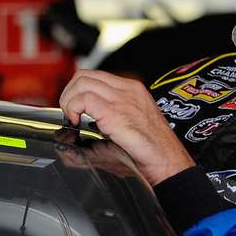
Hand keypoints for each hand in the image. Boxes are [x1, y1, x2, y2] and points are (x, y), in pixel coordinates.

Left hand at [59, 70, 194, 184]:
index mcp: (132, 90)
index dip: (78, 90)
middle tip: (70, 113)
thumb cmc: (151, 151)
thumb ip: (107, 121)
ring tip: (73, 118)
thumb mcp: (129, 128)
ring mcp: (121, 99)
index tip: (75, 107)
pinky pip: (83, 99)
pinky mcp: (114, 112)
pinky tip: (77, 123)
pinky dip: (73, 109)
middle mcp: (126, 90)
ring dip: (69, 100)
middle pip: (85, 75)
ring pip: (81, 82)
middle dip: (69, 93)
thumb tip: (80, 131)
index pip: (96, 76)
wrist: (167, 160)